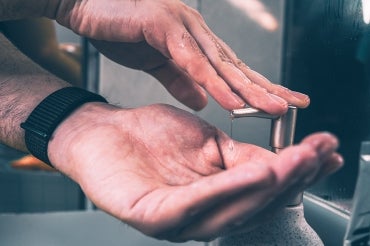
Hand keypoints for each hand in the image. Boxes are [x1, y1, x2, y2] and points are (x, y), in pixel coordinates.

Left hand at [48, 103, 341, 241]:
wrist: (105, 131)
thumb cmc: (151, 137)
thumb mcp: (206, 141)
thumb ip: (239, 155)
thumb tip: (278, 159)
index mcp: (212, 198)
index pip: (260, 189)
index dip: (294, 172)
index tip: (322, 150)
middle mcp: (198, 215)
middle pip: (252, 203)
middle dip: (289, 179)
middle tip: (316, 156)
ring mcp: (175, 220)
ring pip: (230, 208)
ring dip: (266, 185)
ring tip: (293, 164)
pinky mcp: (152, 215)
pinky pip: (194, 204)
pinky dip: (227, 189)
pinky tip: (253, 173)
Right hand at [52, 0, 308, 112]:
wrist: (85, 4)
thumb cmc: (120, 28)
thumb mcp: (155, 63)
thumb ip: (180, 80)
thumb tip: (203, 101)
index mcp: (195, 42)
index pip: (233, 69)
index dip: (258, 86)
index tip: (281, 101)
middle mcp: (196, 32)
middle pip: (236, 67)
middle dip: (266, 88)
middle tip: (294, 105)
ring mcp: (182, 27)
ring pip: (221, 65)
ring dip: (249, 89)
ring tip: (274, 108)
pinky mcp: (164, 26)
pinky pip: (193, 62)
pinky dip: (214, 83)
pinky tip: (232, 101)